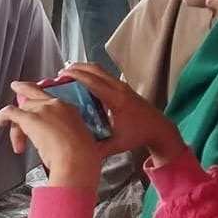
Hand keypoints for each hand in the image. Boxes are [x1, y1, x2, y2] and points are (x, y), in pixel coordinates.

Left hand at [0, 82, 101, 189]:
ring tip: (17, 139)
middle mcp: (56, 105)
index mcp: (70, 109)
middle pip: (33, 99)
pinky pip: (10, 111)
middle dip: (25, 101)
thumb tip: (92, 147)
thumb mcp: (85, 142)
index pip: (50, 100)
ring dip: (17, 125)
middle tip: (19, 99)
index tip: (36, 108)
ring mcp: (42, 109)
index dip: (40, 104)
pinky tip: (1, 121)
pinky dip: (3, 116)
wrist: (76, 159)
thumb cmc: (82, 156)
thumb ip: (78, 138)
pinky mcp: (29, 118)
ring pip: (22, 108)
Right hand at [63, 63, 184, 165]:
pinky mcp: (122, 86)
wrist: (158, 128)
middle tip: (59, 75)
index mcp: (117, 101)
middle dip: (75, 68)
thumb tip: (74, 149)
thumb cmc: (137, 136)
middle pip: (95, 69)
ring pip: (99, 69)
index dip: (76, 76)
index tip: (61, 75)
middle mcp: (120, 89)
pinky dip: (90, 72)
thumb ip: (96, 148)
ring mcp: (122, 85)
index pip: (93, 82)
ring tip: (67, 74)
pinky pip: (103, 73)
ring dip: (82, 68)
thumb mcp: (115, 146)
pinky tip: (80, 79)